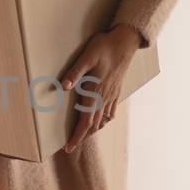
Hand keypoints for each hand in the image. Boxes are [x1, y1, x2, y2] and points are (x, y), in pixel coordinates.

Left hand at [60, 24, 141, 152]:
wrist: (126, 42)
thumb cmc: (105, 46)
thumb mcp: (87, 56)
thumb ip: (75, 72)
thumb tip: (63, 86)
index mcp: (96, 91)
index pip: (86, 121)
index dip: (77, 136)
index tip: (69, 147)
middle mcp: (105, 97)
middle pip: (94, 124)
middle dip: (82, 137)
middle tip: (70, 146)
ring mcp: (112, 95)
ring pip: (103, 120)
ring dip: (92, 130)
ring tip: (82, 136)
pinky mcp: (117, 90)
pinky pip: (111, 112)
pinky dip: (104, 121)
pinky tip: (101, 122)